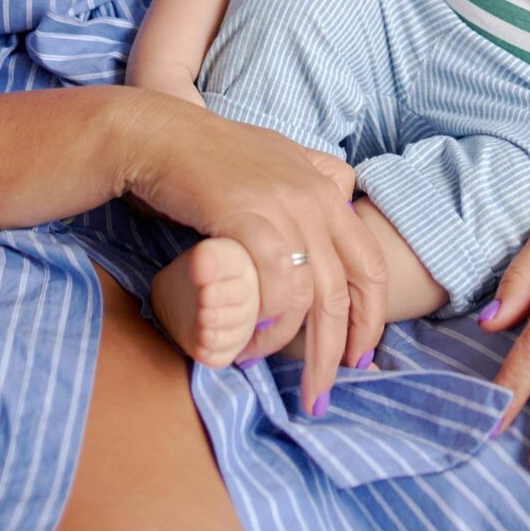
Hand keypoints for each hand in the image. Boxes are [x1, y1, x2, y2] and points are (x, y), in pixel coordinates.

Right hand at [117, 90, 382, 415]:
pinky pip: (272, 287)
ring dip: (290, 348)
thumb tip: (343, 193)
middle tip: (320, 394)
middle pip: (343, 292)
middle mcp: (314, 198)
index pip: (369, 265)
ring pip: (309, 297)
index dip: (370, 319)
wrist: (159, 136)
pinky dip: (263, 323)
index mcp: (326, 189)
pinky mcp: (246, 217)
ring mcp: (282, 207)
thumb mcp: (279, 156)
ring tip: (265, 371)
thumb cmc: (211, 154)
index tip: (360, 358)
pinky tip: (244, 343)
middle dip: (336, 352)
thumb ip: (315, 176)